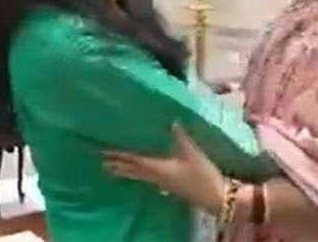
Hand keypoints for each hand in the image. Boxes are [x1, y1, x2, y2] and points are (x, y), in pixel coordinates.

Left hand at [103, 123, 224, 212]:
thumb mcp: (192, 153)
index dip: (119, 156)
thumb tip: (172, 121)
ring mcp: (162, 183)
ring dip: (126, 171)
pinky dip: (139, 175)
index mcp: (158, 167)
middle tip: (102, 162)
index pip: (134, 160)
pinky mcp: (169, 186)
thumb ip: (181, 137)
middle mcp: (156, 176)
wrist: (215, 196)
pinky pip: (148, 179)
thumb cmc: (202, 174)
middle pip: (133, 170)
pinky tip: (141, 175)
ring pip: (139, 176)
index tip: (104, 153)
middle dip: (118, 165)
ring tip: (114, 169)